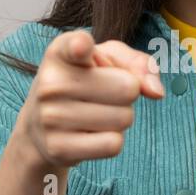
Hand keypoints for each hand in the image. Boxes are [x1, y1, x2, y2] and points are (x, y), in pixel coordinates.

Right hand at [20, 30, 163, 169]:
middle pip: (127, 89)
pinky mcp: (58, 148)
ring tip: (94, 114)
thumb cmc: (83, 85)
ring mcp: (50, 118)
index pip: (75, 46)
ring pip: (123, 119)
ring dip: (120, 118)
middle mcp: (50, 83)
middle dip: (126, 94)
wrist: (39, 129)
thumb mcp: (108, 60)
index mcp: (60, 53)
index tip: (82, 47)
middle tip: (102, 95)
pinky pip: (113, 145)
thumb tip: (156, 92)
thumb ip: (139, 63)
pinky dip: (111, 140)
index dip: (82, 46)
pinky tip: (90, 134)